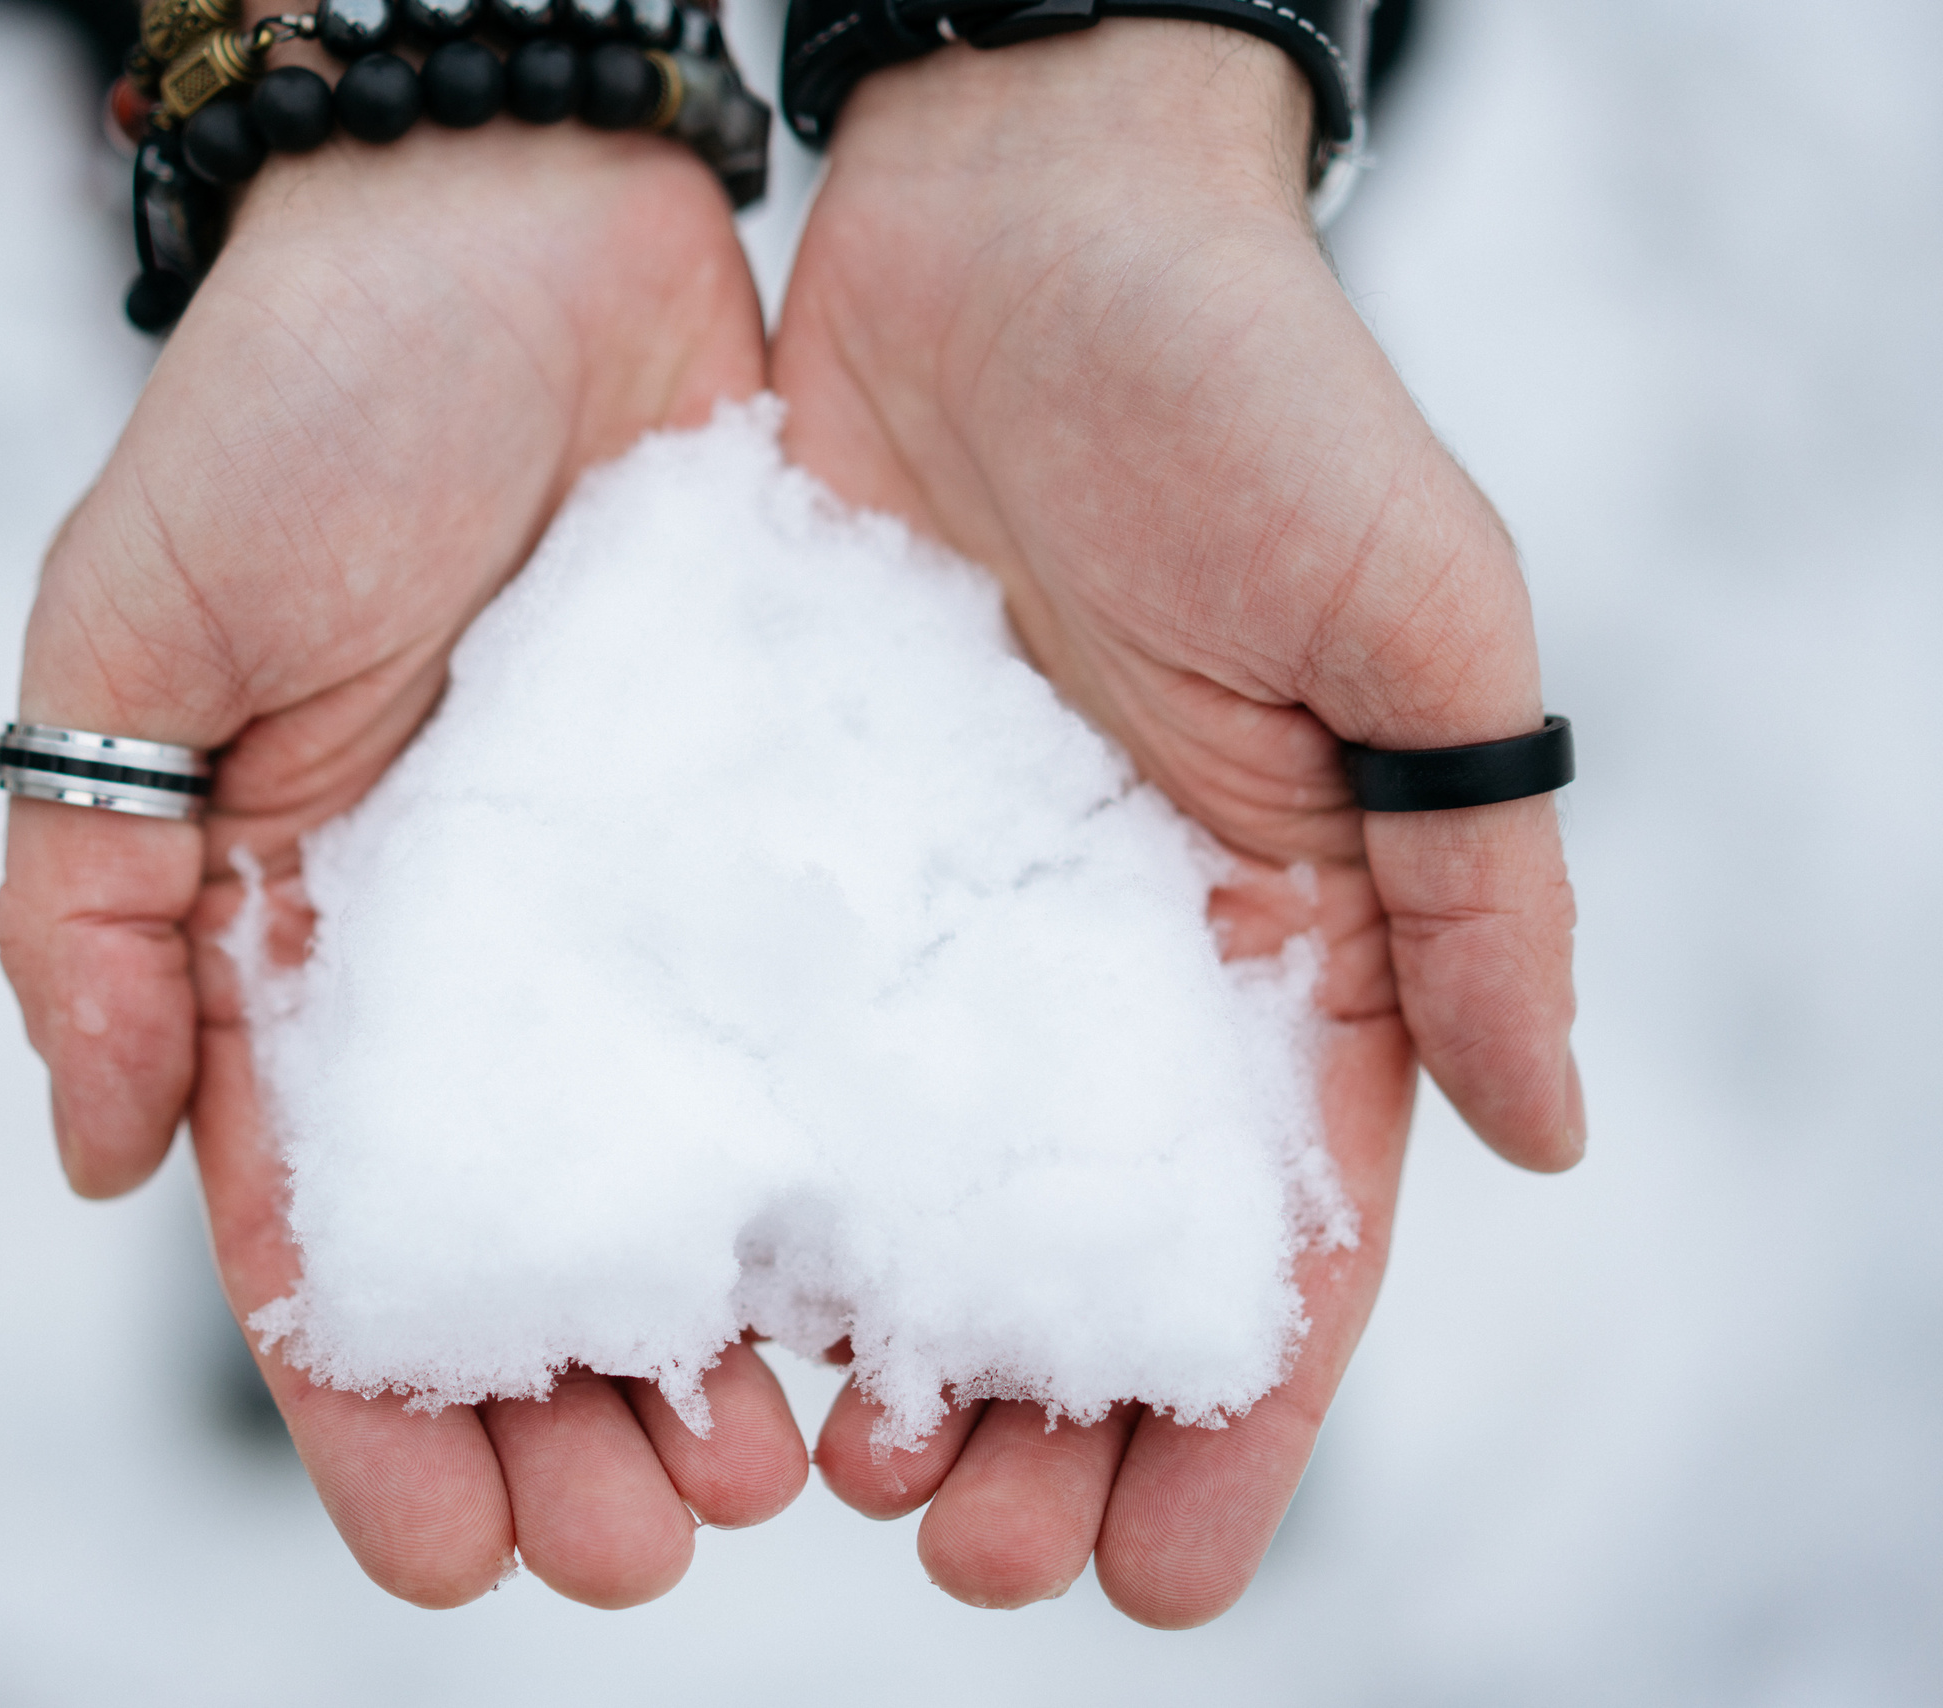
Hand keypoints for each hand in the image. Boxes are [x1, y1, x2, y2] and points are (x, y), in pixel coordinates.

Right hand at [0, 100, 805, 1606]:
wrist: (519, 211)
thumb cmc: (301, 407)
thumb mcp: (131, 638)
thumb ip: (84, 902)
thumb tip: (92, 1160)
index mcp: (320, 960)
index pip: (339, 1241)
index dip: (379, 1411)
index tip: (443, 1550)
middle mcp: (502, 971)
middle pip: (535, 1260)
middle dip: (577, 1423)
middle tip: (652, 1537)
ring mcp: (659, 912)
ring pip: (699, 1191)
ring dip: (732, 1349)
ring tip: (790, 1460)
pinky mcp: (803, 827)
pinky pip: (840, 1036)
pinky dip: (861, 1179)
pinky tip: (901, 1287)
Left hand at [771, 21, 1581, 1620]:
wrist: (1008, 199)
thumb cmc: (1245, 380)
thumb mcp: (1410, 619)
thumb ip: (1484, 883)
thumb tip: (1547, 1143)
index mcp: (1271, 931)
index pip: (1271, 1227)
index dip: (1229, 1413)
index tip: (1160, 1569)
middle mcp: (1088, 950)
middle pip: (1067, 1246)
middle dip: (1029, 1420)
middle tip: (957, 1549)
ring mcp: (920, 902)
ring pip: (899, 1181)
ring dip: (868, 1341)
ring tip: (813, 1460)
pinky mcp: (771, 827)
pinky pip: (747, 1033)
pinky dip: (731, 1174)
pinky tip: (683, 1288)